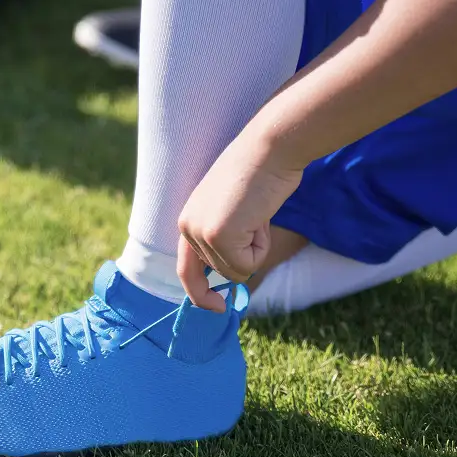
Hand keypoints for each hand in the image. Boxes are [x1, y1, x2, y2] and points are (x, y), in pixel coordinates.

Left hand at [176, 135, 302, 311]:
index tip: (218, 307)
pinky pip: (247, 265)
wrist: (270, 150)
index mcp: (187, 220)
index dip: (200, 293)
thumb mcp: (234, 209)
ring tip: (257, 213)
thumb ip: (226, 237)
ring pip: (236, 271)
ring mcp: (201, 233)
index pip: (187, 270)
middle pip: (221, 273)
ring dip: (256, 248)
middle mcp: (187, 227)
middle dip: (246, 255)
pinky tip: (261, 217)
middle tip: (255, 218)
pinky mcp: (218, 237)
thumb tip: (231, 277)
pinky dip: (261, 246)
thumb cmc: (261, 174)